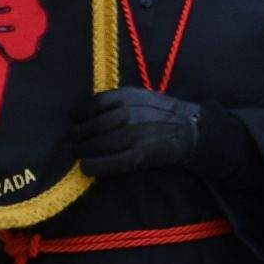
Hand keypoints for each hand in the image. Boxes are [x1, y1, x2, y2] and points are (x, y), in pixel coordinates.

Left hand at [69, 88, 200, 176]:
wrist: (191, 131)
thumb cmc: (165, 113)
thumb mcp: (143, 96)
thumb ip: (119, 101)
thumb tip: (91, 112)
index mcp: (128, 97)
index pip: (94, 104)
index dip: (79, 113)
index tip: (73, 120)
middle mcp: (128, 114)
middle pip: (92, 126)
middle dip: (77, 135)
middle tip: (72, 141)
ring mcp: (132, 135)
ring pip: (96, 144)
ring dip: (82, 151)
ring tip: (78, 154)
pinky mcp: (137, 156)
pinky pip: (107, 162)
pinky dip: (92, 165)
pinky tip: (85, 167)